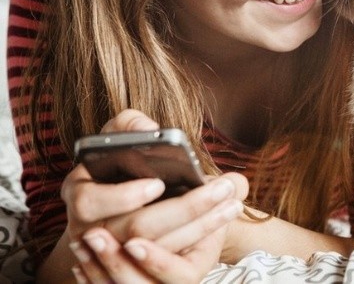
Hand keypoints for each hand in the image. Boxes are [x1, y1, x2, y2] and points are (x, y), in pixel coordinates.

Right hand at [63, 109, 247, 281]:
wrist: (127, 201)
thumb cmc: (124, 165)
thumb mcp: (122, 140)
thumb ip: (130, 126)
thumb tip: (148, 128)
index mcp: (80, 194)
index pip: (88, 202)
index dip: (121, 197)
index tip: (157, 184)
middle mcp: (89, 230)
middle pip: (135, 229)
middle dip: (183, 209)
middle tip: (219, 189)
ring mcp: (113, 255)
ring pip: (159, 249)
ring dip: (200, 226)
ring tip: (232, 202)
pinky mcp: (139, 267)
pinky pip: (167, 268)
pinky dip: (197, 239)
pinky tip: (221, 220)